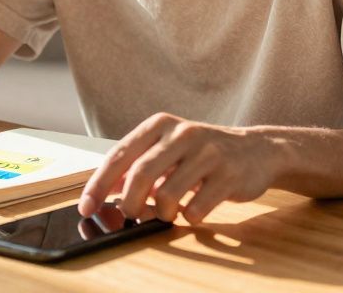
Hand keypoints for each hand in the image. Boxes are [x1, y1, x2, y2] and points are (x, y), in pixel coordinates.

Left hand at [77, 112, 284, 223]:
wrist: (255, 150)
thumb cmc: (201, 154)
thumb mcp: (167, 150)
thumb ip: (136, 166)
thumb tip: (102, 192)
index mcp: (160, 125)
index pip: (120, 155)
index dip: (98, 184)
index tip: (86, 207)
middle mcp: (182, 133)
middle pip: (140, 174)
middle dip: (128, 203)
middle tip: (130, 216)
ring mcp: (208, 152)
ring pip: (167, 194)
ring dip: (161, 213)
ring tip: (168, 212)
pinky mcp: (228, 174)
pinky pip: (196, 208)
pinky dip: (188, 217)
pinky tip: (193, 210)